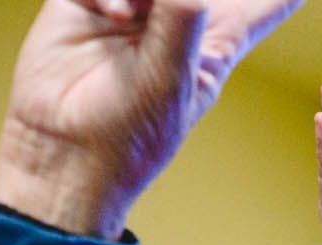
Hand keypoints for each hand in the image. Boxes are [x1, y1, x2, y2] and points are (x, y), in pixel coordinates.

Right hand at [0, 0, 304, 237]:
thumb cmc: (129, 136)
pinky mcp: (85, 3)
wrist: (64, 153)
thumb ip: (182, 24)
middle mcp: (175, 22)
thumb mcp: (169, 84)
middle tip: (181, 3)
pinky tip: (113, 12)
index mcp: (212, 49)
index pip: (257, 10)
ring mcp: (131, 9)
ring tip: (132, 13)